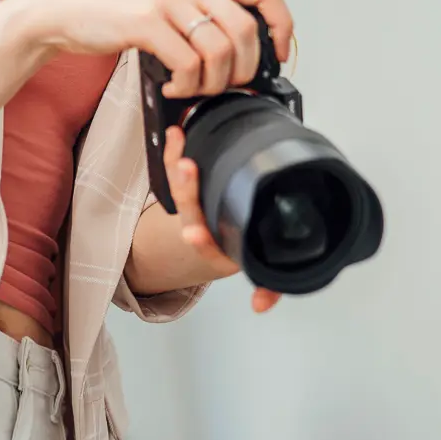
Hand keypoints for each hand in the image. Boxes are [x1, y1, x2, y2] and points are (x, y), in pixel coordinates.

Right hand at [12, 0, 293, 97]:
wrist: (64, 8)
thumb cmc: (118, 6)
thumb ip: (204, 4)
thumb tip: (246, 43)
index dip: (281, 24)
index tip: (277, 53)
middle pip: (246, 29)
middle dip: (244, 68)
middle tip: (228, 84)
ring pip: (219, 50)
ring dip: (212, 82)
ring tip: (194, 88)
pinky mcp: (145, 22)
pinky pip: (187, 64)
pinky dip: (185, 86)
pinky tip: (171, 88)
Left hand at [158, 122, 282, 313]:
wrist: (226, 246)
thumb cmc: (249, 250)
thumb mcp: (262, 270)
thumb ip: (268, 288)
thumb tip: (262, 304)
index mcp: (220, 249)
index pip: (209, 247)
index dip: (202, 242)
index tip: (195, 234)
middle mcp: (203, 230)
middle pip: (191, 211)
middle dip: (187, 192)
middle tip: (186, 168)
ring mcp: (195, 212)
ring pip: (181, 190)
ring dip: (176, 168)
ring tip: (176, 142)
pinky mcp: (190, 194)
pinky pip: (175, 172)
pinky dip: (172, 155)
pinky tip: (174, 134)